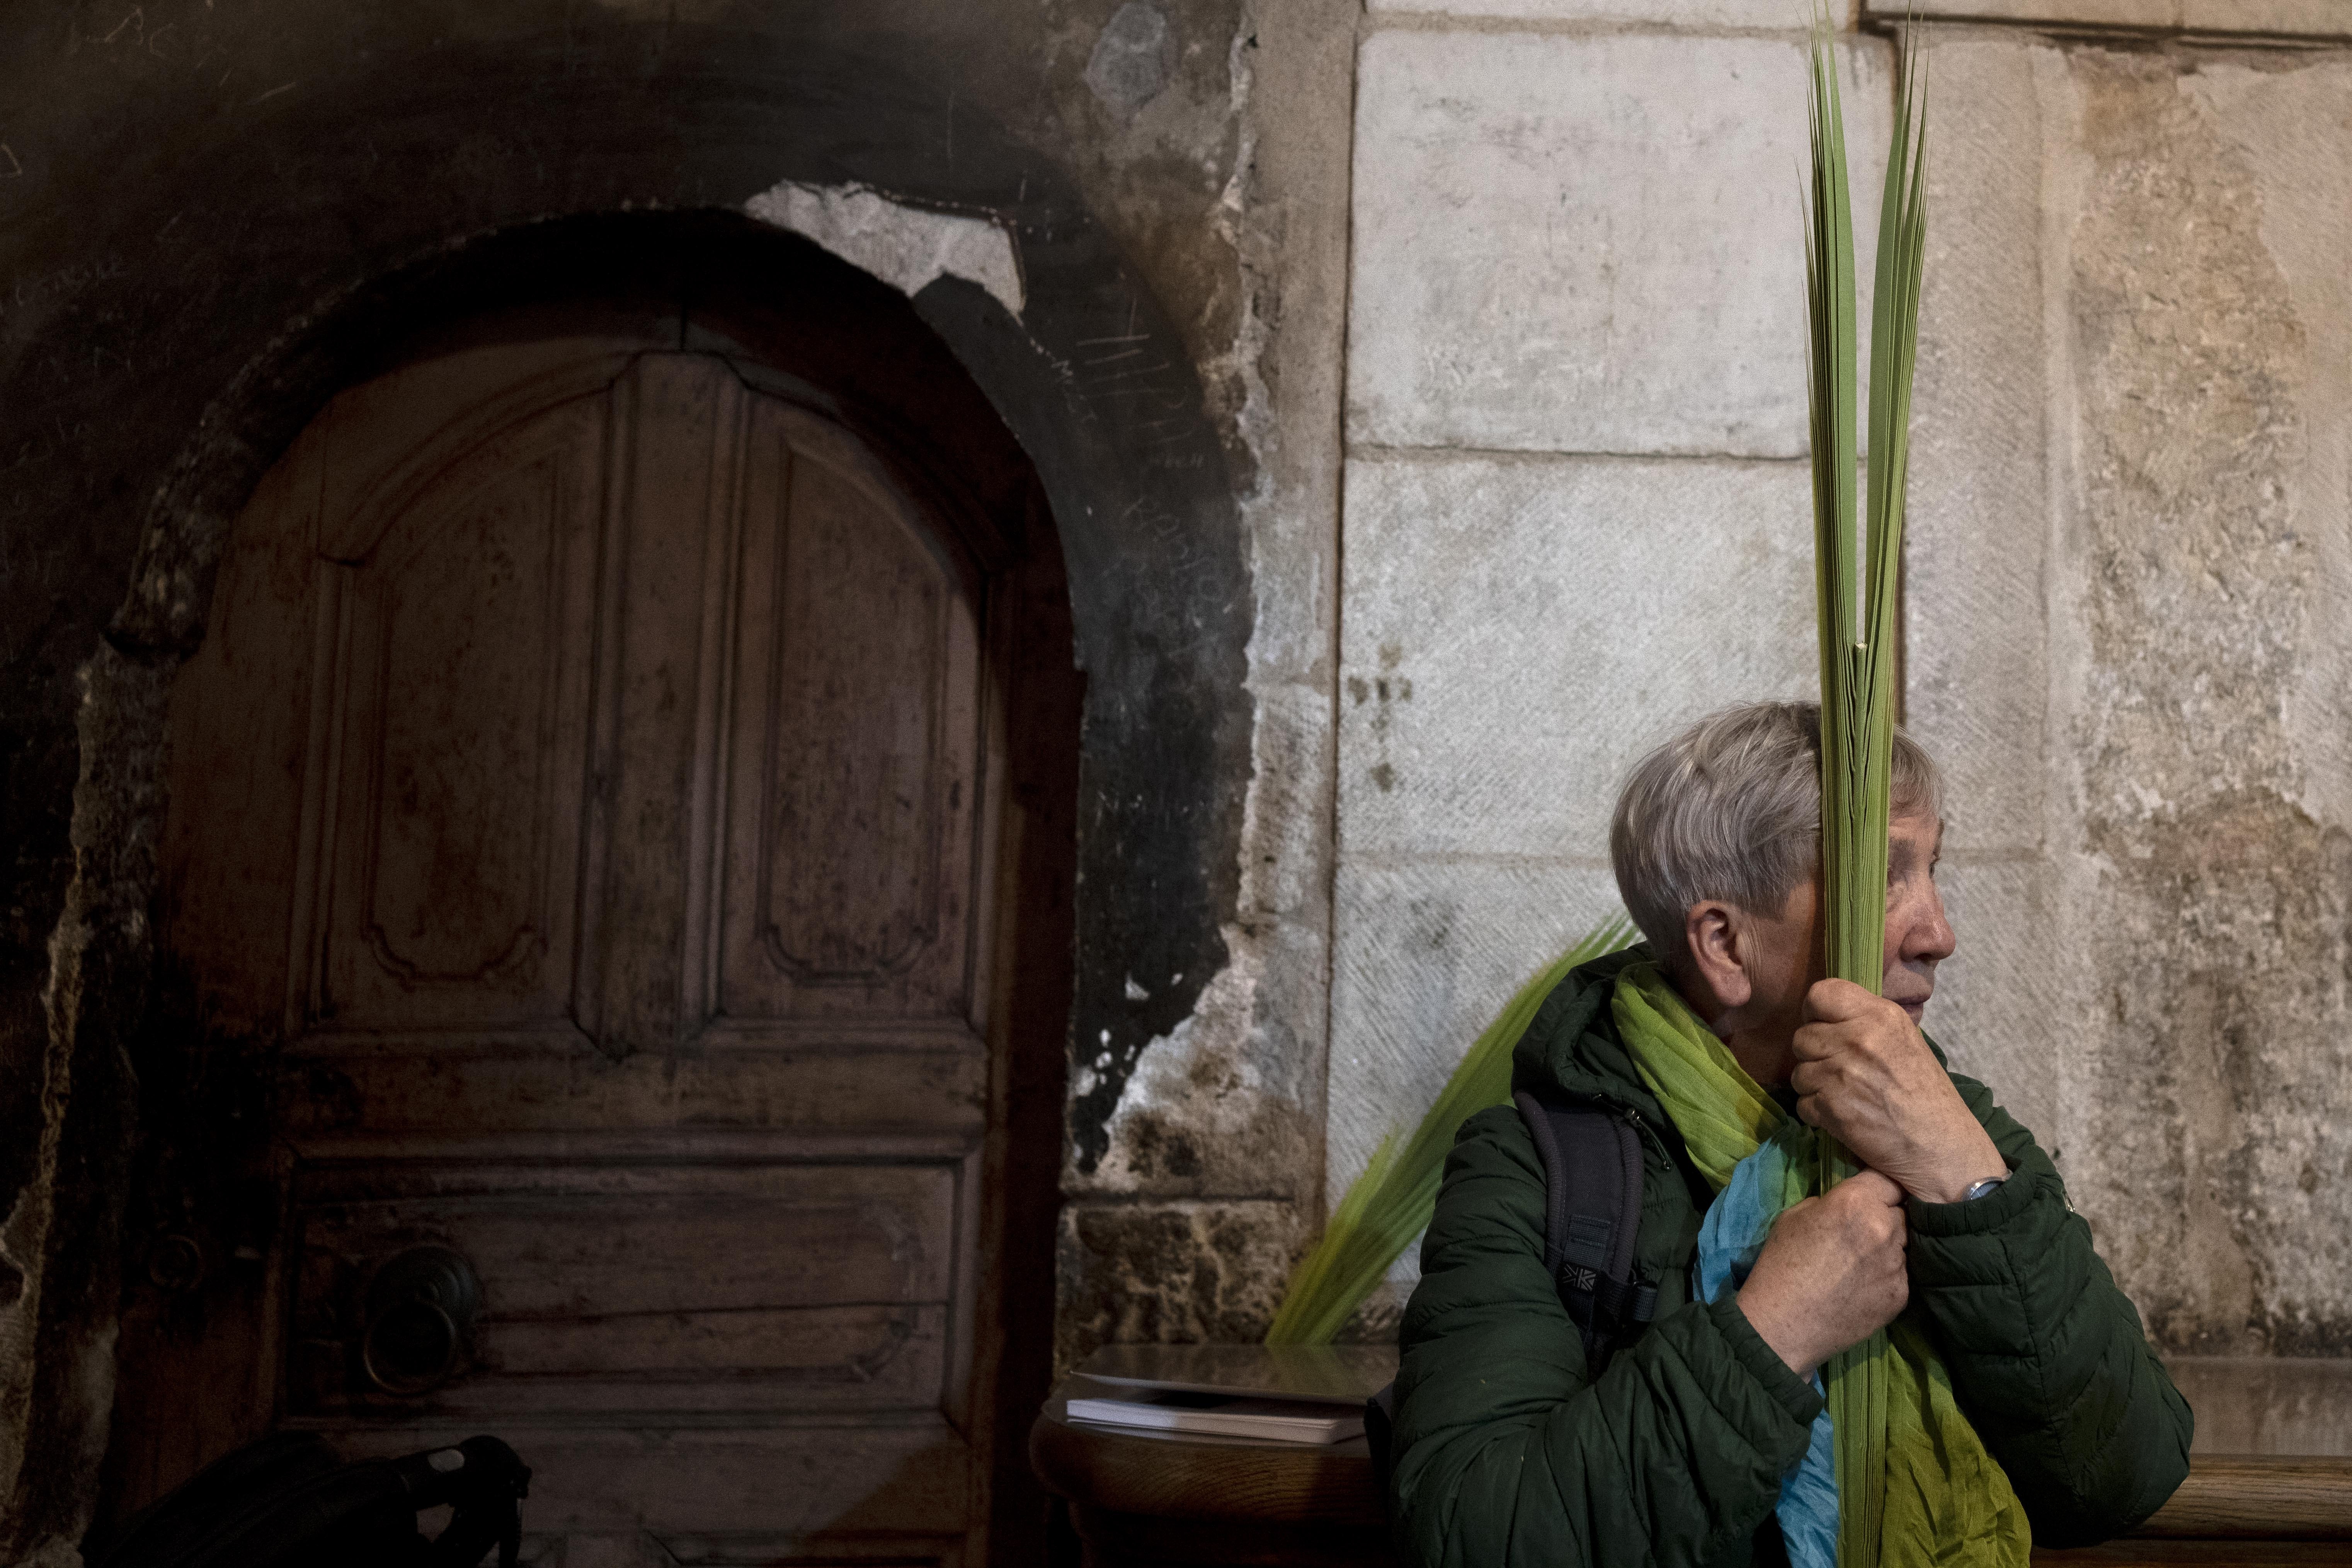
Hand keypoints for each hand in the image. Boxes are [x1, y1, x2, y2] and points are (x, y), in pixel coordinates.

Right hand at [1737, 1170, 1908, 1379]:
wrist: (1781, 1325)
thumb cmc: (1779, 1264)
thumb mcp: (1795, 1216)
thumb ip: (1831, 1203)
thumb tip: (1850, 1206)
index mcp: (1855, 1202)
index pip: (1888, 1178)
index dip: (1879, 1185)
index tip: (1871, 1192)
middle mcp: (1884, 1229)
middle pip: (1901, 1211)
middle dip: (1886, 1215)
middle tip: (1864, 1229)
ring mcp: (1896, 1265)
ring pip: (1904, 1243)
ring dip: (1889, 1245)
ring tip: (1862, 1261)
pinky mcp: (1901, 1295)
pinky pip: (1901, 1273)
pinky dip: (1887, 1274)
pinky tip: (1863, 1285)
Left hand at [1790, 979, 2006, 1204]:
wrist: (1942, 1147)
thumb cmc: (1926, 1095)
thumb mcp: (1904, 1041)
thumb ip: (1866, 1023)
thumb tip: (1827, 1016)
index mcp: (1880, 1016)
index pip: (1821, 993)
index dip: (1815, 1013)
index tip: (1826, 1029)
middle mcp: (1859, 1038)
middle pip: (1802, 1036)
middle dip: (1815, 1056)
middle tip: (1840, 1072)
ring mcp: (1842, 1073)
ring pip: (1799, 1071)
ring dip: (1814, 1086)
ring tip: (1845, 1096)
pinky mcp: (1831, 1107)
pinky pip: (1802, 1103)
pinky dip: (1817, 1113)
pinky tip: (1844, 1117)